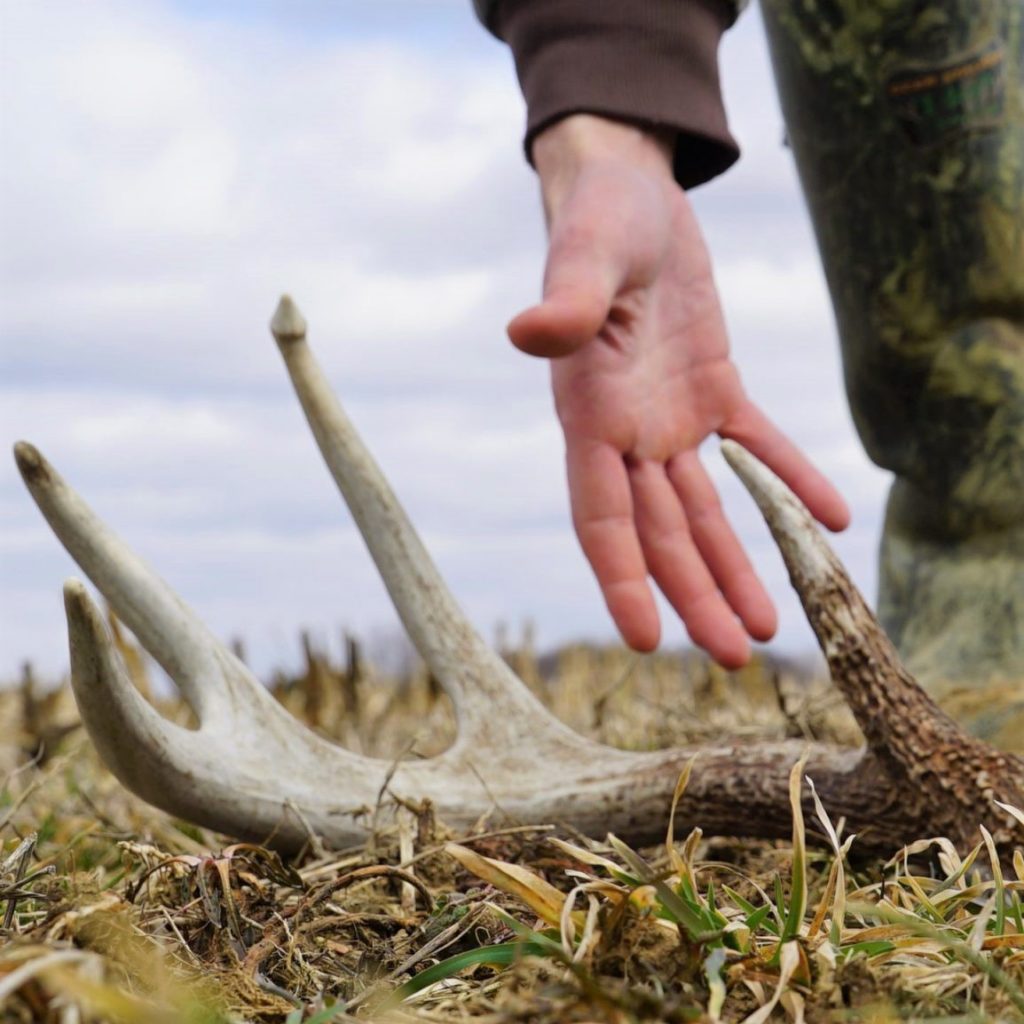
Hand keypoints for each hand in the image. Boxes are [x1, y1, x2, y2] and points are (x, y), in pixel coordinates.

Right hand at [510, 115, 849, 666]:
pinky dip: (788, 479)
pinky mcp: (713, 386)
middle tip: (736, 655)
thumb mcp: (584, 254)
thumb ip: (565, 301)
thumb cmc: (596, 219)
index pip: (603, 515)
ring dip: (736, 562)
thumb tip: (528, 334)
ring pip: (704, 507)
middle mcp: (627, 431)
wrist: (629, 194)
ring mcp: (671, 415)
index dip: (623, 579)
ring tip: (767, 624)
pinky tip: (826, 519)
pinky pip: (756, 444)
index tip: (649, 640)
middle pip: (662, 532)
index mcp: (590, 413)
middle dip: (696, 594)